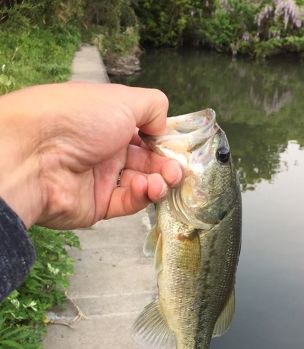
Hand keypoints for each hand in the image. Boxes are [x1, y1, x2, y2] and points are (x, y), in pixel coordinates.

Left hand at [0, 82, 181, 228]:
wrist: (35, 155)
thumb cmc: (78, 119)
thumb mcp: (122, 99)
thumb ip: (153, 107)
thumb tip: (163, 125)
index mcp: (108, 122)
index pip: (145, 134)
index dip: (164, 142)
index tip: (178, 149)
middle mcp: (105, 149)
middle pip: (146, 161)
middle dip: (166, 166)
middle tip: (177, 171)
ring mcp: (101, 178)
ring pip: (140, 184)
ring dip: (158, 182)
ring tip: (164, 181)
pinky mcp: (98, 205)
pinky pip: (127, 202)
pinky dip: (142, 196)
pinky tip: (147, 188)